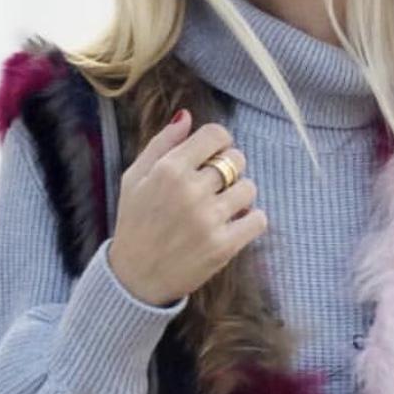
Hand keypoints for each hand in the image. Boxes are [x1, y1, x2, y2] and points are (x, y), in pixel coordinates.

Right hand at [107, 108, 266, 307]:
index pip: (216, 135)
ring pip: (249, 188)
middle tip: (217, 186)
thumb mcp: (135, 178)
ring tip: (224, 207)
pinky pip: (258, 220)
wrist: (136, 277)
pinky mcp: (223, 246)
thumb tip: (187, 116)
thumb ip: (161, 144)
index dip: (220, 142)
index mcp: (169, 169)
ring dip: (241, 195)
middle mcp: (191, 191)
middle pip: (236, 160)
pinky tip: (236, 223)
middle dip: (231, 169)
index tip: (215, 154)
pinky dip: (252, 220)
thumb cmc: (135, 223)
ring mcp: (209, 219)